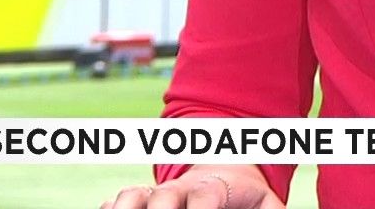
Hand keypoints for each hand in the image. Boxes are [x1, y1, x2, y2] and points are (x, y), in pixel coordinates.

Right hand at [100, 166, 284, 208]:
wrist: (225, 169)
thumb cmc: (248, 196)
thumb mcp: (266, 203)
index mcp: (213, 187)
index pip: (205, 197)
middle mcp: (180, 189)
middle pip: (163, 196)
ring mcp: (155, 193)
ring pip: (132, 194)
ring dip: (124, 208)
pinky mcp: (138, 200)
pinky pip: (115, 201)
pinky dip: (108, 208)